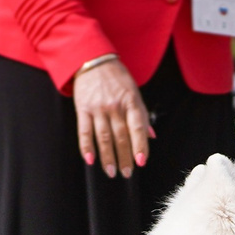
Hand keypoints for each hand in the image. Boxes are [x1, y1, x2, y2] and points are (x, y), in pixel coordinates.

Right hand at [72, 58, 150, 177]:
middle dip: (124, 157)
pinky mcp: (83, 109)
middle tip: (126, 173)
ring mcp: (98, 108)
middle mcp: (115, 106)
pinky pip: (84, 131)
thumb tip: (151, 137)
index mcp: (131, 102)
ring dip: (107, 157)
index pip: (137, 128)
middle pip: (121, 137)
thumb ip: (142, 115)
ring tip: (111, 172)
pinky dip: (86, 147)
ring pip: (103, 137)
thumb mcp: (134, 92)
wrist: (93, 61)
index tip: (141, 162)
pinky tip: (90, 160)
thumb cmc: (117, 78)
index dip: (140, 146)